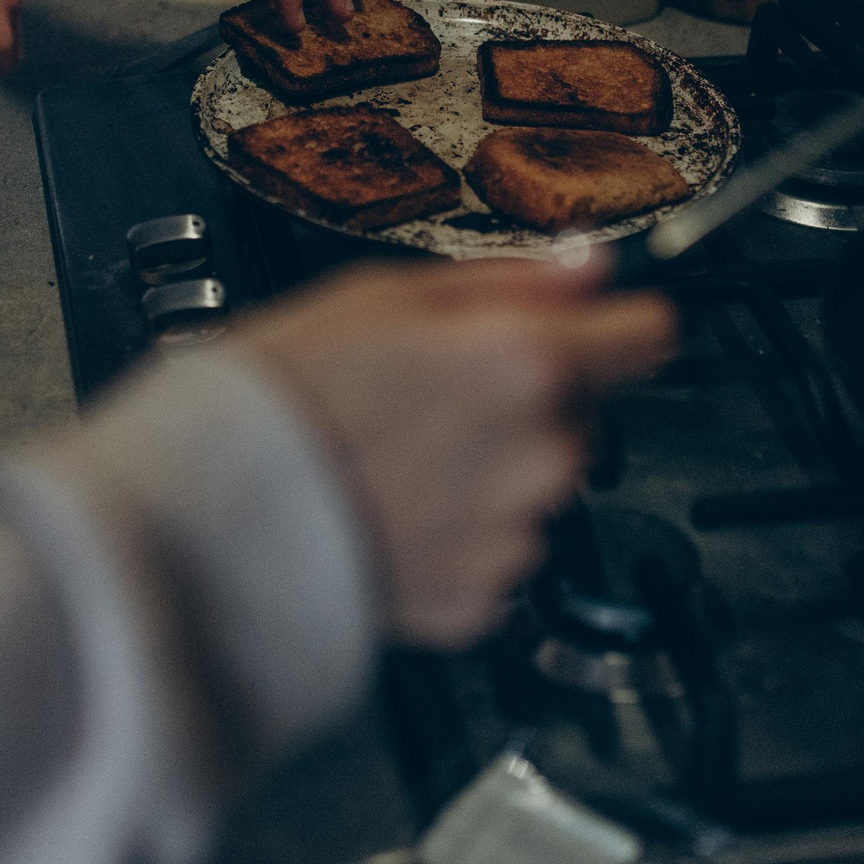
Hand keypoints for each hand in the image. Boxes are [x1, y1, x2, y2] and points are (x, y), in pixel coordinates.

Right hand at [233, 257, 675, 647]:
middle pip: (581, 410)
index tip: (593, 324)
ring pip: (539, 482)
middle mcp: (540, 454)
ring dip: (493, 467)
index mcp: (525, 361)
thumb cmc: (282, 397)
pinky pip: (497, 550)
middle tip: (435, 393)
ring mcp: (516, 534)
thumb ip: (508, 281)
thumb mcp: (384, 293)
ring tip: (401, 454)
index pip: (647, 333)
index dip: (616, 322)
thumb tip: (587, 265)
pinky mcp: (483, 598)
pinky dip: (459, 533)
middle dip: (528, 398)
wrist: (215, 519)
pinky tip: (395, 508)